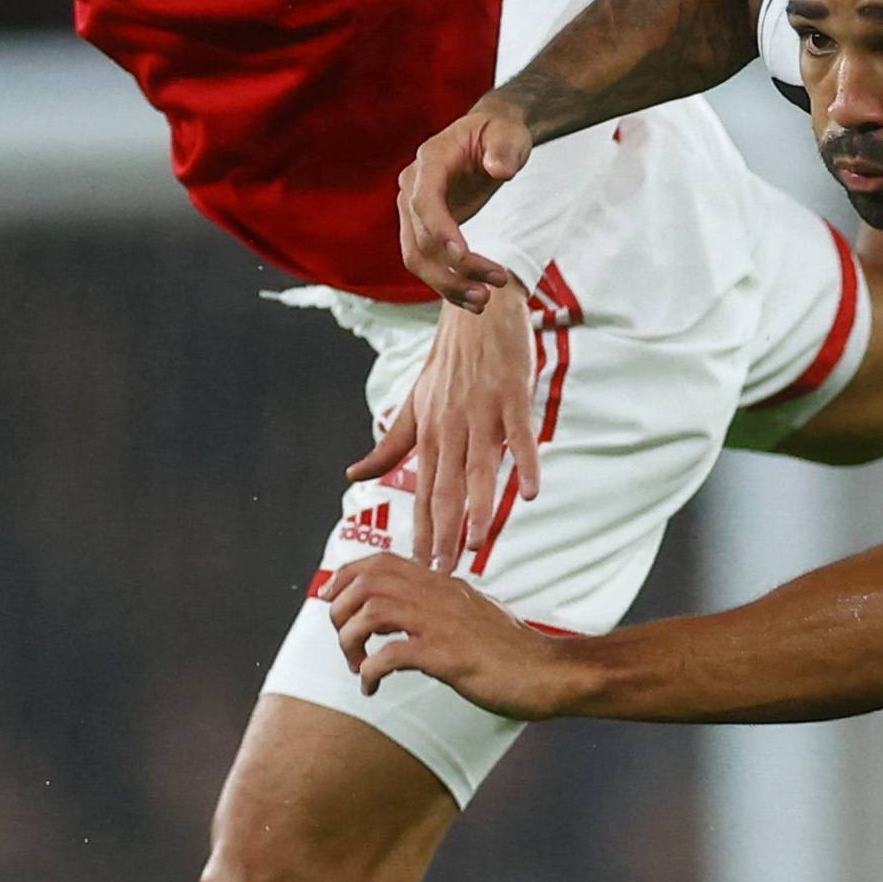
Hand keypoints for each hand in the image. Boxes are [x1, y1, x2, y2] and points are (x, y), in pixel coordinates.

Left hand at [324, 551, 588, 719]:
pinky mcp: (449, 656)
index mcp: (443, 583)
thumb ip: (439, 607)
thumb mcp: (471, 614)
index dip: (345, 578)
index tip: (332, 602)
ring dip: (350, 641)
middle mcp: (440, 595)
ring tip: (357, 665)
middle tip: (346, 642)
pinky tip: (373, 687)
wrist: (549, 673)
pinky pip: (391, 655)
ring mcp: (444, 624)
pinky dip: (370, 671)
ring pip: (371, 612)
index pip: (380, 561)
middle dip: (340, 612)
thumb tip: (403, 615)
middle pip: (366, 581)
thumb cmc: (511, 651)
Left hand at [345, 289, 540, 572]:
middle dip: (445, 533)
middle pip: (447, 489)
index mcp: (430, 433)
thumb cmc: (449, 361)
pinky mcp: (512, 396)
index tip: (419, 567)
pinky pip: (520, 436)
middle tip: (443, 573)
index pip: (424, 492)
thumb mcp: (416, 403)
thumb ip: (390, 444)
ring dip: (479, 509)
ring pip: (480, 469)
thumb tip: (353, 475)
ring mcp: (483, 412)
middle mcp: (452, 427)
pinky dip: (525, 464)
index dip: (422, 530)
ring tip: (478, 545)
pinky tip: (529, 494)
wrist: (476, 307)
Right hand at [393, 93, 537, 307]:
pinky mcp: (424, 228)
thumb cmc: (500, 133)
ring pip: (418, 258)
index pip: (424, 201)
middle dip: (451, 269)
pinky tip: (473, 301)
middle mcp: (413, 186)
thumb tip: (500, 170)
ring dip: (446, 285)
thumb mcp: (508, 134)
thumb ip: (504, 149)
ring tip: (483, 303)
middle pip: (419, 238)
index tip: (463, 256)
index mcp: (429, 160)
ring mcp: (414, 210)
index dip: (439, 230)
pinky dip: (447, 283)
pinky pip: (428, 262)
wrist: (489, 138)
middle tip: (488, 291)